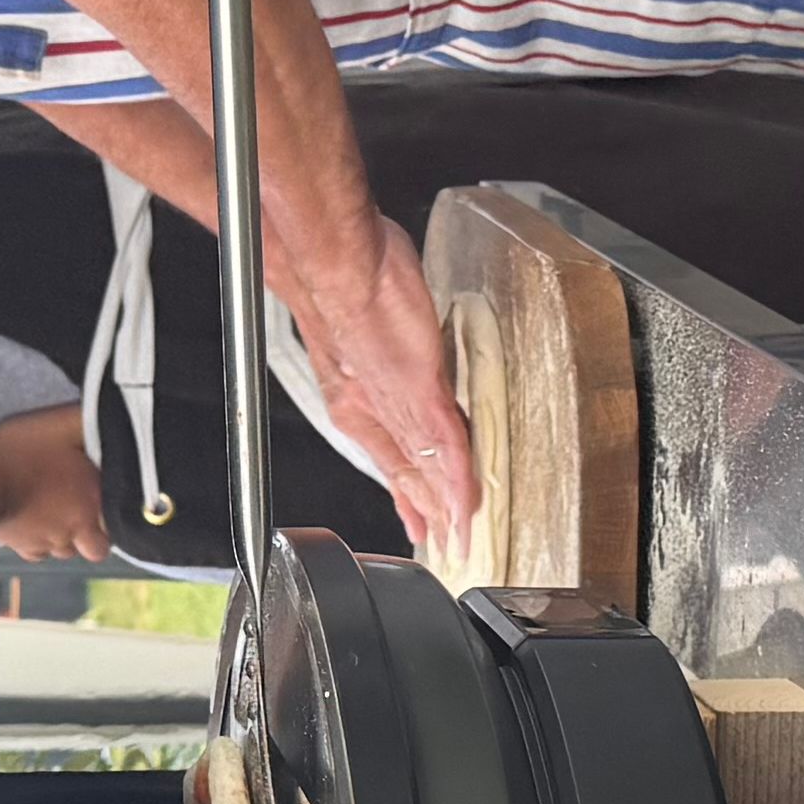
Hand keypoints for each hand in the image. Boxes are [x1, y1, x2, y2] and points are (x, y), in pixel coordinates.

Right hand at [0, 420, 116, 564]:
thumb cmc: (21, 450)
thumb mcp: (62, 423)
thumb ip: (91, 424)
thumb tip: (112, 418)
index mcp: (94, 498)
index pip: (119, 519)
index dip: (111, 508)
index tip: (99, 494)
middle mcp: (78, 527)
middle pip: (97, 546)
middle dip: (91, 532)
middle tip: (78, 509)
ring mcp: (51, 542)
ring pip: (68, 549)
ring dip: (64, 534)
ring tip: (50, 511)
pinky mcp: (26, 549)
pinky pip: (40, 552)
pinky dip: (38, 543)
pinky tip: (31, 521)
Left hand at [283, 223, 476, 548]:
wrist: (335, 262)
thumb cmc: (347, 272)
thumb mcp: (364, 313)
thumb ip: (384, 334)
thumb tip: (398, 333)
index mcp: (356, 394)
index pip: (391, 449)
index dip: (407, 486)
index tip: (418, 513)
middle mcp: (370, 408)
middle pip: (406, 469)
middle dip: (424, 509)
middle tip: (444, 541)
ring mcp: (395, 403)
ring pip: (424, 468)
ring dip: (443, 506)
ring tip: (459, 535)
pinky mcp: (420, 393)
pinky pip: (444, 448)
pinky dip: (457, 481)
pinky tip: (468, 503)